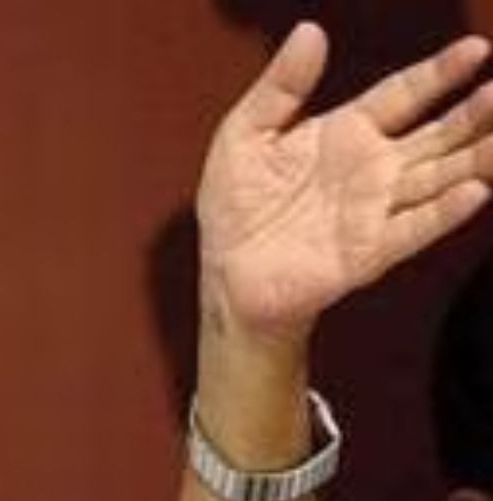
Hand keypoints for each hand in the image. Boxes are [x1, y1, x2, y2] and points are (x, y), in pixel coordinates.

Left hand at [197, 23, 492, 345]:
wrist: (227, 274)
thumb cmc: (236, 205)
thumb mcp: (244, 134)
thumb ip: (280, 86)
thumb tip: (310, 31)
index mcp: (346, 133)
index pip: (403, 94)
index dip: (439, 73)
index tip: (478, 48)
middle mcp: (373, 169)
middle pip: (438, 134)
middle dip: (475, 113)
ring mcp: (375, 210)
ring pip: (441, 177)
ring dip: (477, 158)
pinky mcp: (367, 251)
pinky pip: (413, 228)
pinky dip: (443, 212)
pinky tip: (475, 192)